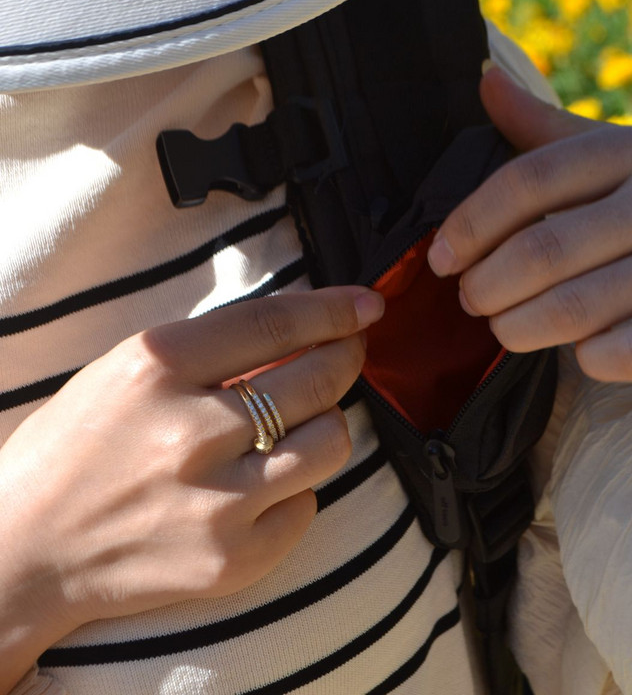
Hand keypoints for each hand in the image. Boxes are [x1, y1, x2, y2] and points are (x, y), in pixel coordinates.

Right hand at [0, 287, 382, 688]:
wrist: (21, 553)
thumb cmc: (73, 453)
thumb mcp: (123, 374)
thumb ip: (209, 353)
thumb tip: (301, 332)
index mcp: (155, 369)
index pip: (275, 323)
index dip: (334, 311)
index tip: (365, 306)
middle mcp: (190, 433)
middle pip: (317, 380)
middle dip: (346, 359)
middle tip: (346, 354)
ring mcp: (216, 501)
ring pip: (331, 443)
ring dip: (326, 426)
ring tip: (297, 427)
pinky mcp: (233, 557)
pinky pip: (308, 505)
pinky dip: (295, 491)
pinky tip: (259, 489)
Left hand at [428, 64, 631, 382]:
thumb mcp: (626, 160)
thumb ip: (551, 131)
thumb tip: (485, 81)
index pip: (530, 180)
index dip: (471, 223)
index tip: (442, 257)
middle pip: (544, 250)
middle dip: (488, 285)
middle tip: (472, 301)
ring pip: (576, 309)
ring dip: (521, 328)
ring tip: (505, 330)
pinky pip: (625, 354)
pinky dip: (588, 359)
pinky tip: (583, 352)